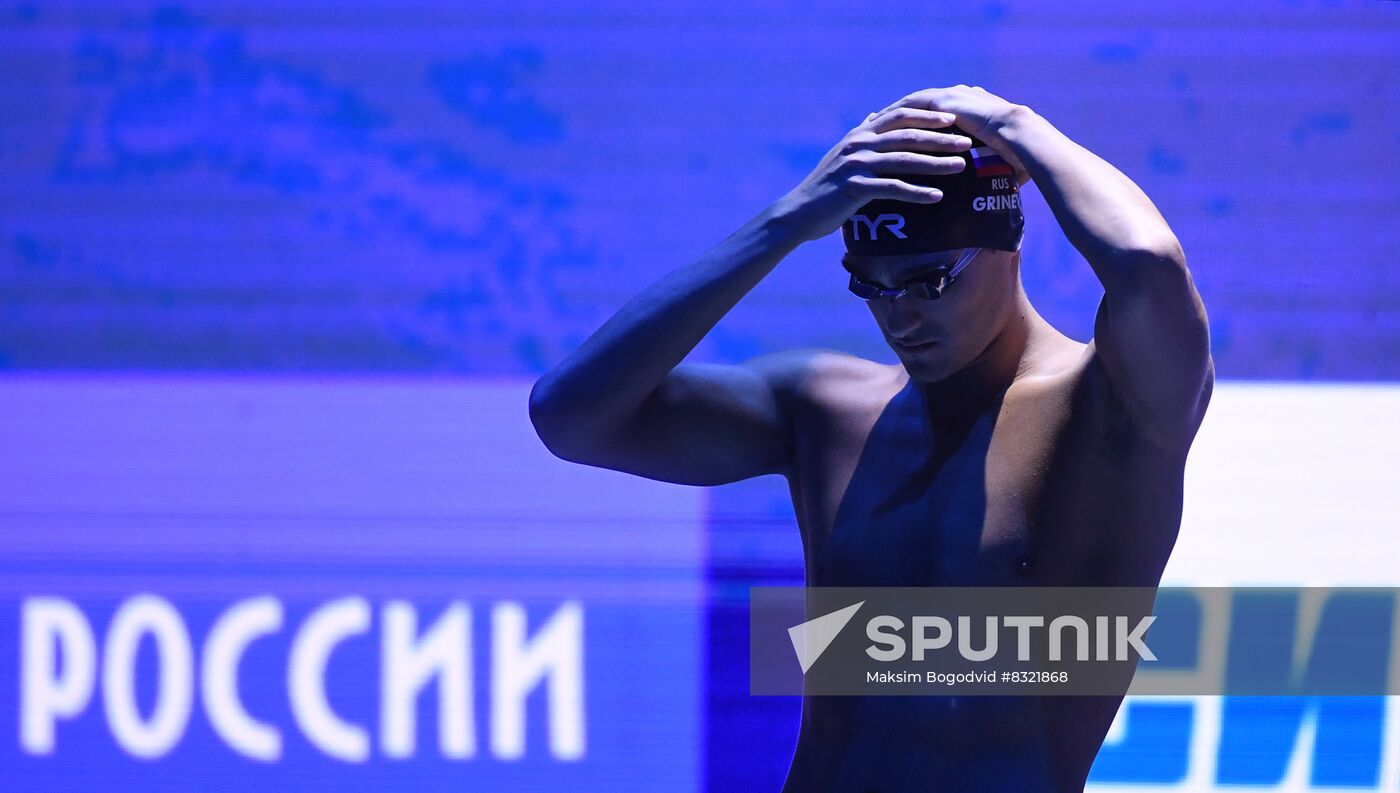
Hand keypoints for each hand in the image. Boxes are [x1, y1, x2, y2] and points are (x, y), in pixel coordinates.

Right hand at [772, 109, 972, 242]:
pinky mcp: (854, 189)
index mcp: (860, 133)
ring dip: (936, 163)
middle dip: (940, 137)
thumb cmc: (825, 186)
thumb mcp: (843, 153)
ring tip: (961, 167)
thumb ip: (862, 134)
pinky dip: (917, 192)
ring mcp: (856, 165)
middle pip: (907, 135)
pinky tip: (937, 197)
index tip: (954, 118)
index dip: (928, 115)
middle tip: (967, 141)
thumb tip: (876, 114)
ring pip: (904, 160)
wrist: (798, 212)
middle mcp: (859, 144)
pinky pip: (892, 189)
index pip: (899, 115)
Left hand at [871, 85, 1031, 186]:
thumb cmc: (1019, 154)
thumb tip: (1006, 191)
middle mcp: (958, 96)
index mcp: (970, 107)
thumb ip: (992, 169)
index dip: (916, 120)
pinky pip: (911, 106)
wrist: (1023, 138)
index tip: (898, 129)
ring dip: (890, 112)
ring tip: (870, 123)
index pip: (937, 112)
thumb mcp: (999, 161)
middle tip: (874, 122)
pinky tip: (878, 123)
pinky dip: (894, 114)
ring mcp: (951, 95)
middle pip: (919, 104)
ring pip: (911, 103)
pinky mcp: (945, 100)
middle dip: (896, 113)